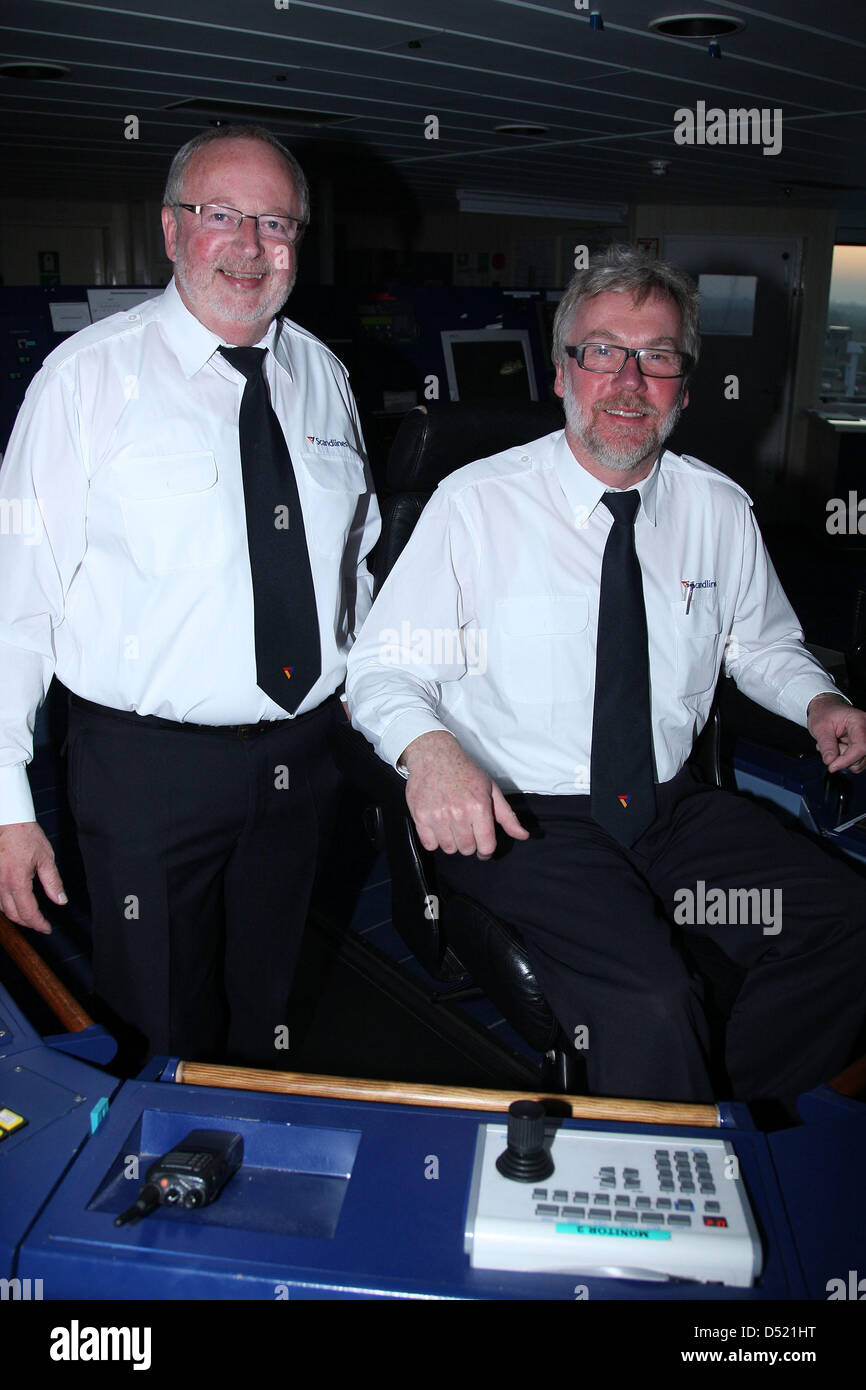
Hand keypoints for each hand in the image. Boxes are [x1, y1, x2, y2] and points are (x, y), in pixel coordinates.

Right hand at [0, 822, 66, 933]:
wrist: (8, 820)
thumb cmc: (26, 835)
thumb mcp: (46, 858)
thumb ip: (53, 882)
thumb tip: (61, 901)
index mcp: (17, 880)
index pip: (28, 912)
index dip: (38, 924)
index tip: (47, 928)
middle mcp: (1, 883)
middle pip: (13, 914)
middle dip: (27, 922)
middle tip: (40, 924)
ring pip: (1, 908)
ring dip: (15, 914)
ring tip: (29, 915)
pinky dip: (4, 904)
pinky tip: (14, 902)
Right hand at [401, 730, 529, 858]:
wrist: (434, 755)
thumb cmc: (464, 771)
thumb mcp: (491, 789)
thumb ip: (507, 816)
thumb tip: (523, 835)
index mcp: (479, 806)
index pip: (486, 846)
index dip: (487, 851)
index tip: (483, 848)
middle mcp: (458, 813)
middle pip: (467, 849)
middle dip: (470, 844)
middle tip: (467, 829)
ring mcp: (437, 816)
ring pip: (449, 848)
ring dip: (452, 841)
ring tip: (452, 825)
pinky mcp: (420, 816)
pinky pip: (430, 844)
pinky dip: (435, 840)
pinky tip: (439, 827)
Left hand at [807, 693, 865, 773]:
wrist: (826, 709)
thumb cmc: (824, 714)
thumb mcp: (820, 727)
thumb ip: (826, 744)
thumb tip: (830, 761)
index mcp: (859, 721)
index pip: (861, 747)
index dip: (847, 760)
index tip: (832, 766)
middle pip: (861, 758)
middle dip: (842, 758)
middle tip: (829, 746)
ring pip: (859, 763)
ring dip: (842, 760)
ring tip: (833, 746)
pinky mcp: (863, 748)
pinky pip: (856, 763)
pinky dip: (845, 760)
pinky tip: (837, 749)